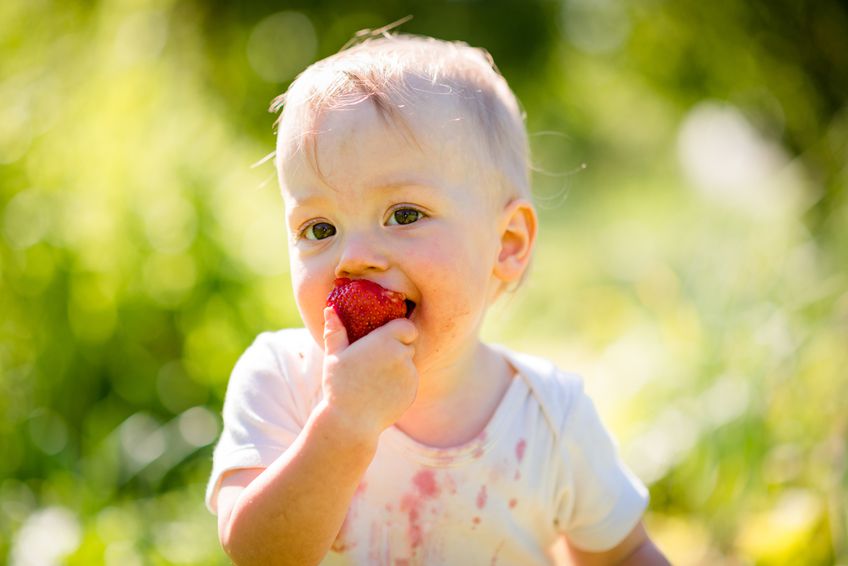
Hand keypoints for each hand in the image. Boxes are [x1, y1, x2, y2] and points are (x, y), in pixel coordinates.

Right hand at [320, 306, 418, 440]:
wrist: (351, 423)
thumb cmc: (340, 386)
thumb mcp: (334, 357)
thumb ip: (335, 331)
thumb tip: (330, 309)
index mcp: (386, 341)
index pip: (407, 326)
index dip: (399, 330)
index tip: (387, 336)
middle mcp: (403, 355)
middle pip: (409, 344)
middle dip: (398, 347)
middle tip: (378, 357)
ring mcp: (410, 375)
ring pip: (410, 363)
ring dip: (399, 365)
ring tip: (376, 376)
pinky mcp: (413, 392)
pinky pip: (411, 381)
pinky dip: (401, 382)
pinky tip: (382, 390)